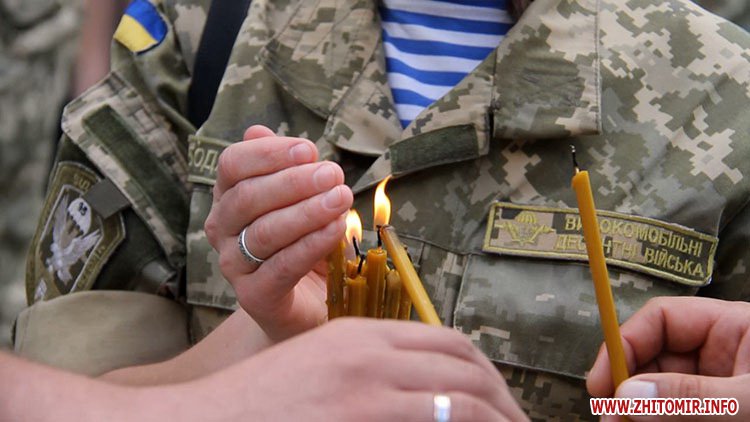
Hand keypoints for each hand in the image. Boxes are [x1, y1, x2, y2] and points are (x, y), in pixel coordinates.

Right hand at [168, 319, 528, 420]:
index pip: (447, 340)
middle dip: (502, 397)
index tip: (497, 397)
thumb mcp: (316, 369)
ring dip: (498, 419)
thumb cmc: (257, 404)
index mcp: (360, 334)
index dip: (483, 369)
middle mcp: (373, 353)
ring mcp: (371, 388)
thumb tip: (416, 391)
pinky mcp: (366, 417)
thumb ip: (365, 370)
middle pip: (464, 365)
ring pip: (463, 398)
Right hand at [205, 125, 352, 340]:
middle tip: (333, 174)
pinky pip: (280, 267)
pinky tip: (336, 229)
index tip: (308, 150)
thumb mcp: (300, 200)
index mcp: (229, 197)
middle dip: (294, 182)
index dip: (269, 154)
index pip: (233, 165)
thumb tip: (256, 130)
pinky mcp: (254, 297)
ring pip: (263, 232)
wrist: (307, 303)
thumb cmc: (304, 243)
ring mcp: (234, 265)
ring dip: (306, 211)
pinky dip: (311, 245)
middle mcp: (221, 230)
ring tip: (340, 198)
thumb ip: (284, 167)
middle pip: (247, 197)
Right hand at [587, 297, 749, 420]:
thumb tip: (628, 396)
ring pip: (661, 393)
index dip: (624, 344)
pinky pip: (675, 415)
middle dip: (627, 387)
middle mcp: (721, 354)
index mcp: (732, 328)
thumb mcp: (749, 401)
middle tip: (611, 418)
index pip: (661, 318)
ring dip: (637, 411)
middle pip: (654, 359)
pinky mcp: (718, 414)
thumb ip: (693, 396)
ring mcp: (719, 388)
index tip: (600, 381)